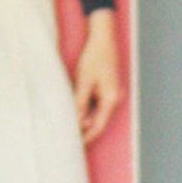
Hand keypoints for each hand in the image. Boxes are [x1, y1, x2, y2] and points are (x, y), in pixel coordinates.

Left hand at [70, 10, 125, 144]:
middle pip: (98, 120)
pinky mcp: (108, 86)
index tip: (74, 145)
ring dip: (83, 114)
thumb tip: (76, 121)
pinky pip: (97, 101)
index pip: (98, 126)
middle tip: (66, 133)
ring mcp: (113, 92)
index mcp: (111, 99)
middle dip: (83, 126)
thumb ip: (80, 103)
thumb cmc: (94, 56)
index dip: (86, 137)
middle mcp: (115, 98)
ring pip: (96, 111)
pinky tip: (75, 103)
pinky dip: (86, 105)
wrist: (103, 37)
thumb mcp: (83, 81)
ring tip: (67, 116)